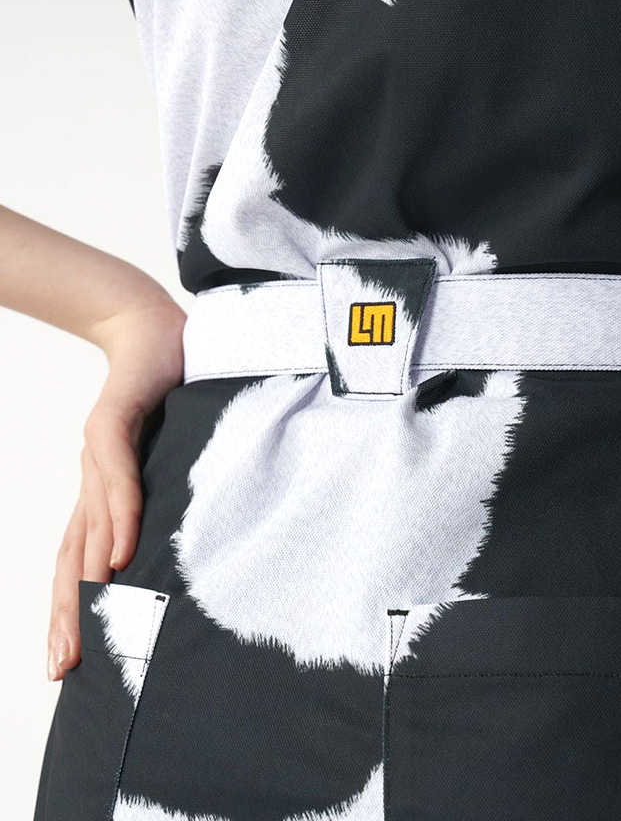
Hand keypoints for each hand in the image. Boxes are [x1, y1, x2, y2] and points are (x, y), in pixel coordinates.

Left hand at [47, 300, 185, 680]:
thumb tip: (180, 545)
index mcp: (103, 492)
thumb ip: (165, 499)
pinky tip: (117, 555)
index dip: (70, 609)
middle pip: (72, 555)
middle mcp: (93, 480)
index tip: (69, 661)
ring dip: (85, 581)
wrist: (154, 330)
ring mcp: (98, 452)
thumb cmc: (166, 396)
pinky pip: (116, 476)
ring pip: (86, 525)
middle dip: (67, 613)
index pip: (78, 558)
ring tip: (85, 632)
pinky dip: (119, 516)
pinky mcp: (113, 421)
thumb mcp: (168, 458)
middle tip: (63, 667)